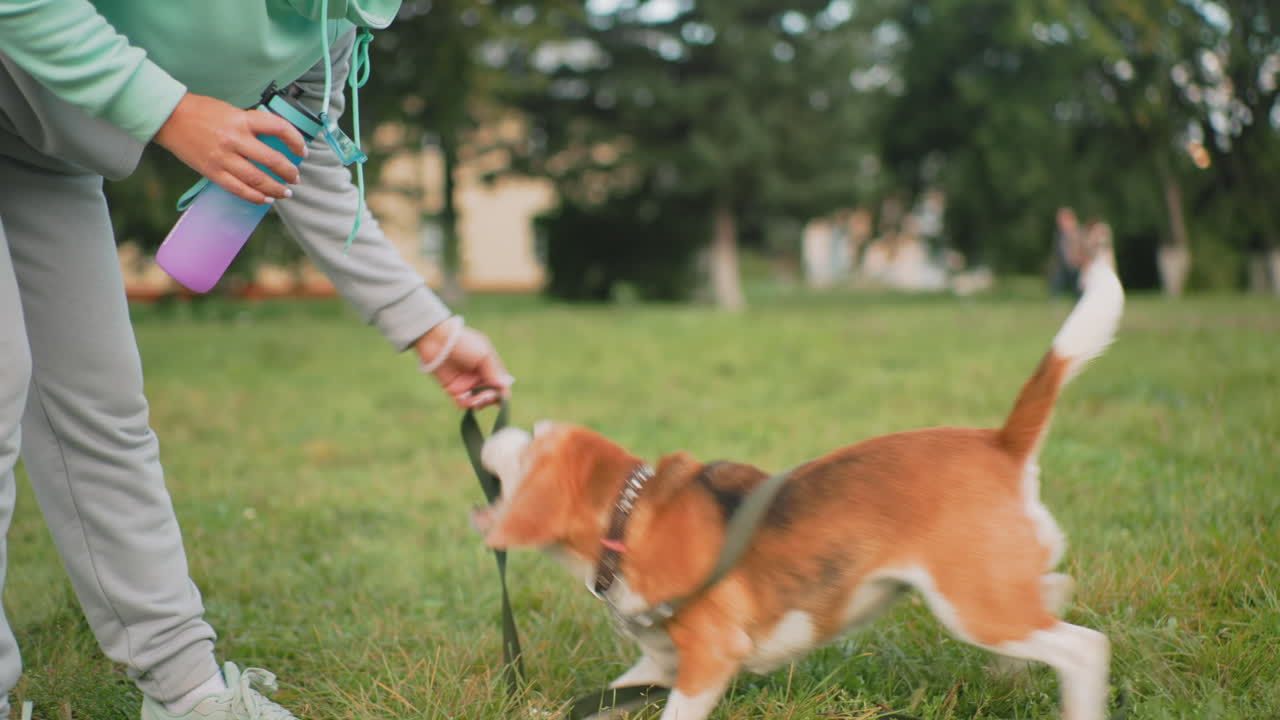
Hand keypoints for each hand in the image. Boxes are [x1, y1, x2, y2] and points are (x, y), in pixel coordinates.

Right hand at [154, 92, 307, 204]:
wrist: (168, 116)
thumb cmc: (201, 111)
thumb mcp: (231, 111)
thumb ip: (251, 125)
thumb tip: (274, 142)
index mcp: (241, 119)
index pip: (279, 128)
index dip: (295, 140)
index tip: (302, 150)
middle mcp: (235, 139)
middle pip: (272, 160)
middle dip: (289, 172)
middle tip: (296, 178)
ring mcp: (223, 157)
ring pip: (257, 179)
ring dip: (276, 189)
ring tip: (286, 193)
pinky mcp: (212, 171)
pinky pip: (238, 189)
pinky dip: (255, 196)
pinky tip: (265, 199)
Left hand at [414, 318, 513, 409]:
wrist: (438, 340)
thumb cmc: (464, 343)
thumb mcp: (484, 355)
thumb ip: (495, 372)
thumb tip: (505, 387)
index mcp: (490, 367)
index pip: (501, 385)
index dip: (501, 394)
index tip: (499, 399)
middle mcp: (480, 377)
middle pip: (490, 396)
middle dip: (488, 399)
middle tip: (483, 396)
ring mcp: (466, 383)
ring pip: (476, 401)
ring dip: (475, 402)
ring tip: (471, 399)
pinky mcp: (453, 388)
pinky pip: (462, 402)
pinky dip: (463, 403)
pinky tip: (459, 397)